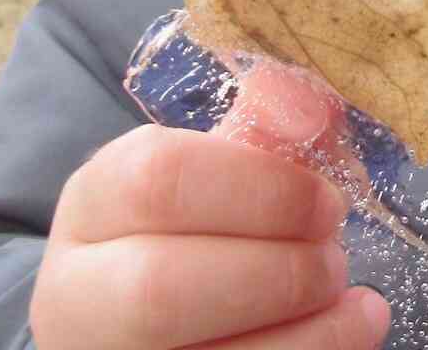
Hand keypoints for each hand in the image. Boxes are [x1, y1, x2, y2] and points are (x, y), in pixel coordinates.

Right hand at [32, 65, 390, 349]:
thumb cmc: (204, 226)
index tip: (329, 202)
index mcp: (95, 202)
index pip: (157, 179)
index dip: (261, 190)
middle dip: (278, 274)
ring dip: (304, 332)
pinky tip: (349, 331)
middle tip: (336, 260)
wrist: (146, 320)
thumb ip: (270, 127)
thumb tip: (308, 101)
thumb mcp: (224, 166)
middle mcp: (76, 293)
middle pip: (160, 288)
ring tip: (351, 302)